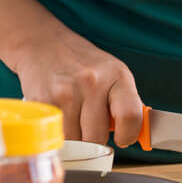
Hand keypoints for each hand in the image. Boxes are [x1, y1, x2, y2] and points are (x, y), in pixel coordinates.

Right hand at [13, 33, 143, 146]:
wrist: (43, 43)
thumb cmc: (82, 63)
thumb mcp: (114, 74)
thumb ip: (126, 103)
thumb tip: (138, 134)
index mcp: (118, 76)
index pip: (130, 116)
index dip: (128, 135)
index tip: (123, 138)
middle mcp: (93, 82)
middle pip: (97, 137)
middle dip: (95, 138)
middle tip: (90, 125)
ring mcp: (66, 92)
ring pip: (74, 140)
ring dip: (74, 136)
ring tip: (72, 116)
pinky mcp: (43, 101)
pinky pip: (55, 134)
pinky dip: (57, 131)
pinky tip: (59, 115)